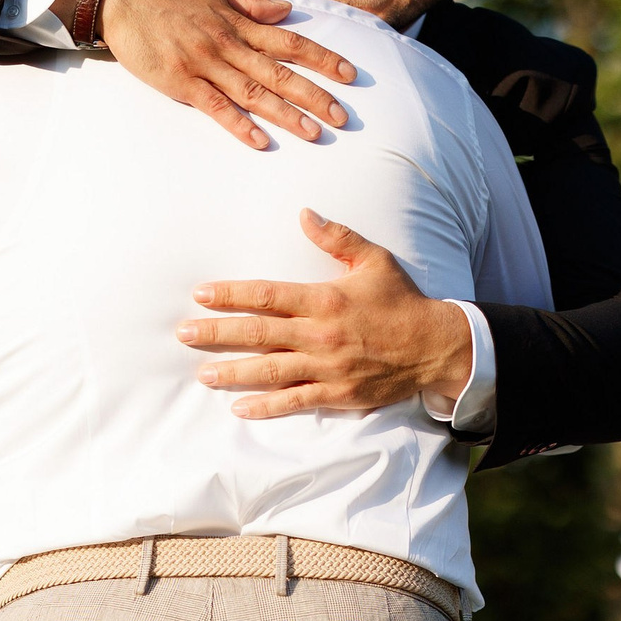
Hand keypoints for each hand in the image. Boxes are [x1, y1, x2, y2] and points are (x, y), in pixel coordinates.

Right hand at [91, 0, 355, 148]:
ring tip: (313, 132)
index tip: (349, 74)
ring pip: (253, 92)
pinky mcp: (180, 82)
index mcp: (239, 23)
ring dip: (285, 113)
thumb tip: (287, 10)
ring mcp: (205, 64)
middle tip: (342, 117)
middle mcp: (228, 44)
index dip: (322, 58)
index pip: (290, 42)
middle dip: (314, 94)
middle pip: (279, 72)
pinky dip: (238, 124)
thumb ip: (252, 4)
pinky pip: (215, 107)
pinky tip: (260, 140)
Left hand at [179, 209, 473, 417]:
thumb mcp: (374, 260)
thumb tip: (304, 213)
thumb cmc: (401, 301)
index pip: (267, 295)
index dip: (231, 295)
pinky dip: (266, 406)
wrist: (435, 347)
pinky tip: (239, 407)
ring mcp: (327, 368)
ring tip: (202, 373)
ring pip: (270, 370)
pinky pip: (294, 402)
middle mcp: (320, 334)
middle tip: (184, 333)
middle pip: (258, 332)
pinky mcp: (337, 394)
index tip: (201, 294)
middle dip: (217, 332)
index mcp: (325, 299)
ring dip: (233, 371)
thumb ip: (337, 238)